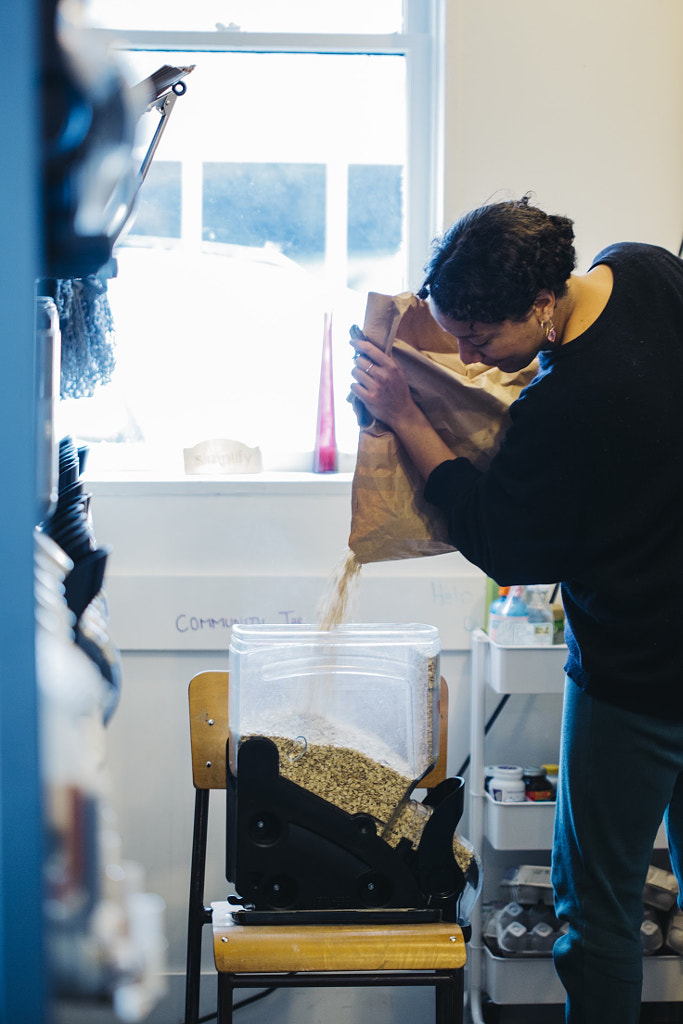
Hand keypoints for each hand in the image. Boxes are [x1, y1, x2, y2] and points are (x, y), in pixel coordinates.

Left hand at [348, 325, 457, 479]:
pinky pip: (353, 386)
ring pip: (355, 373)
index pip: (370, 350)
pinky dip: (356, 387)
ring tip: (364, 380)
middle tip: (364, 369)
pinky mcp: (369, 398)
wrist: (402, 412)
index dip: (359, 344)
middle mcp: (383, 376)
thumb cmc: (399, 390)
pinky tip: (362, 389)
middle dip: (359, 364)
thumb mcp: (398, 372)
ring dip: (357, 375)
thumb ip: (388, 359)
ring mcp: (375, 388)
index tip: (352, 342)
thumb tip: (377, 344)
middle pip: (359, 361)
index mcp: (390, 367)